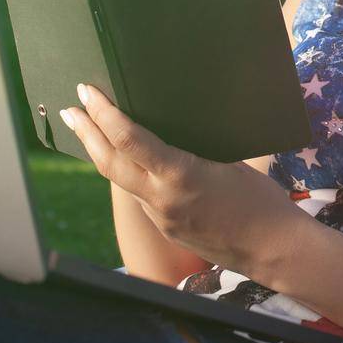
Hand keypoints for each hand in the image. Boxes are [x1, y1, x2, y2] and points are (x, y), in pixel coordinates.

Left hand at [60, 83, 306, 280]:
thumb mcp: (229, 162)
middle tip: (70, 108)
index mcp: (181, 175)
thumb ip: (194, 150)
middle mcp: (162, 199)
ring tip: (87, 129)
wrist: (272, 249)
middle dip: (86, 133)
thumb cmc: (261, 199)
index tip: (87, 93)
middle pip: (110, 164)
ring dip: (100, 153)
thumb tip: (170, 130)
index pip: (130, 141)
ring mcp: (161, 218)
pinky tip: (126, 161)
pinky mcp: (165, 229)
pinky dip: (126, 173)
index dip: (104, 114)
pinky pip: (139, 196)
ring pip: (120, 181)